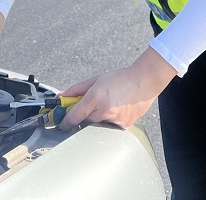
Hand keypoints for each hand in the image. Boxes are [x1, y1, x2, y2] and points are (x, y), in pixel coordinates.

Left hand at [57, 47, 176, 130]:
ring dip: (98, 117)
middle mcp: (104, 110)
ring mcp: (115, 120)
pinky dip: (110, 119)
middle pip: (85, 120)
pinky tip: (118, 108)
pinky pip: (110, 126)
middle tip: (93, 104)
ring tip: (109, 103)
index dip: (65, 122)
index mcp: (95, 97)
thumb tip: (62, 96)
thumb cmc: (121, 78)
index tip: (61, 124)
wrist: (144, 81)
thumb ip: (76, 90)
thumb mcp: (95, 80)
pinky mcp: (124, 125)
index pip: (74, 116)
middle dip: (85, 114)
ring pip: (98, 124)